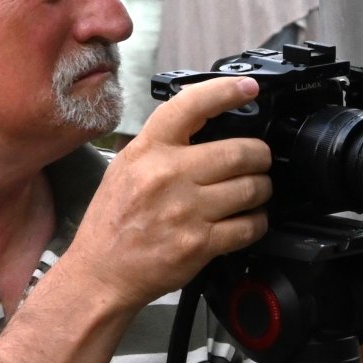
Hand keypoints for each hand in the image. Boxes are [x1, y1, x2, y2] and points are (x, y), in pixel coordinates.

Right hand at [66, 76, 271, 312]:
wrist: (100, 273)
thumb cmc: (111, 223)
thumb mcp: (125, 168)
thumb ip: (161, 145)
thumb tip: (205, 126)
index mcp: (148, 150)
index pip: (191, 105)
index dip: (226, 91)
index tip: (248, 89)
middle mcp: (168, 175)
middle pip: (240, 151)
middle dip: (260, 156)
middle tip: (258, 160)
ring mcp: (186, 211)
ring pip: (251, 188)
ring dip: (261, 189)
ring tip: (254, 191)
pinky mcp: (200, 244)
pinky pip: (249, 226)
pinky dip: (256, 222)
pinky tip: (247, 220)